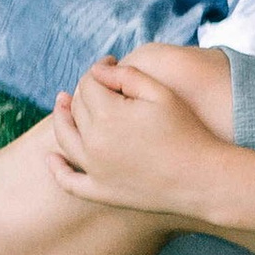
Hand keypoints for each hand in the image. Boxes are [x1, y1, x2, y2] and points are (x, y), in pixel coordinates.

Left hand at [45, 57, 220, 216]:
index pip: (89, 83)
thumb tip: (99, 71)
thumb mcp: (162, 94)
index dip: (98, 69)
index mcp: (107, 114)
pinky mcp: (100, 192)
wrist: (203, 180)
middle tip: (99, 84)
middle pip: (77, 108)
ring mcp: (94, 169)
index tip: (111, 63)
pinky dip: (57, 169)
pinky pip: (68, 181)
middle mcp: (93, 142)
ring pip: (65, 138)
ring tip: (63, 106)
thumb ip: (127, 75)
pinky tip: (51, 158)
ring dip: (61, 119)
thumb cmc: (187, 132)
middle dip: (84, 91)